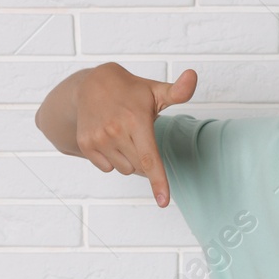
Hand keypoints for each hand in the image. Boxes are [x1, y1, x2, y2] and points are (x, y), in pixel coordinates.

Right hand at [73, 63, 197, 206]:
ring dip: (128, 159)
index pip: (150, 158)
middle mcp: (116, 131)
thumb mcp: (155, 90)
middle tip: (139, 135)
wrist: (91, 85)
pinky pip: (107, 168)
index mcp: (136, 120)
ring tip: (123, 134)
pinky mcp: (86, 144)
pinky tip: (109, 138)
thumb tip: (193, 76)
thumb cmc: (130, 91)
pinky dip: (112, 159)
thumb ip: (178, 91)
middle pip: (139, 167)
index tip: (163, 202)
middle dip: (144, 158)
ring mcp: (99, 139)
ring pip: (124, 169)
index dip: (158, 182)